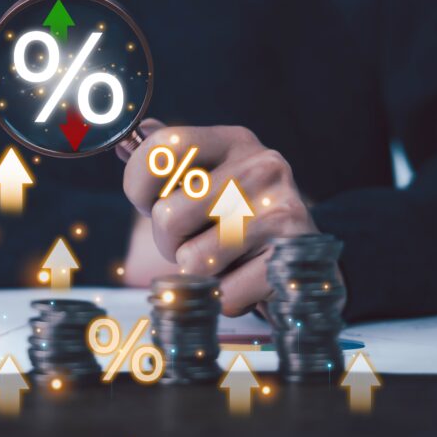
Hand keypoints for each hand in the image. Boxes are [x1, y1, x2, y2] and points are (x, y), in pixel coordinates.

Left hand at [121, 119, 319, 315]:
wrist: (307, 262)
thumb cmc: (238, 218)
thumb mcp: (206, 178)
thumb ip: (167, 160)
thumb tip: (129, 139)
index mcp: (234, 140)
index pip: (161, 147)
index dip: (138, 183)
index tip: (149, 202)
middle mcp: (261, 166)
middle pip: (166, 216)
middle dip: (169, 242)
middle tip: (198, 239)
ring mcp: (280, 210)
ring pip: (191, 260)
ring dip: (197, 272)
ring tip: (226, 258)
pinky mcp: (291, 257)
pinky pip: (223, 293)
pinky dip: (227, 296)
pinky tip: (247, 279)